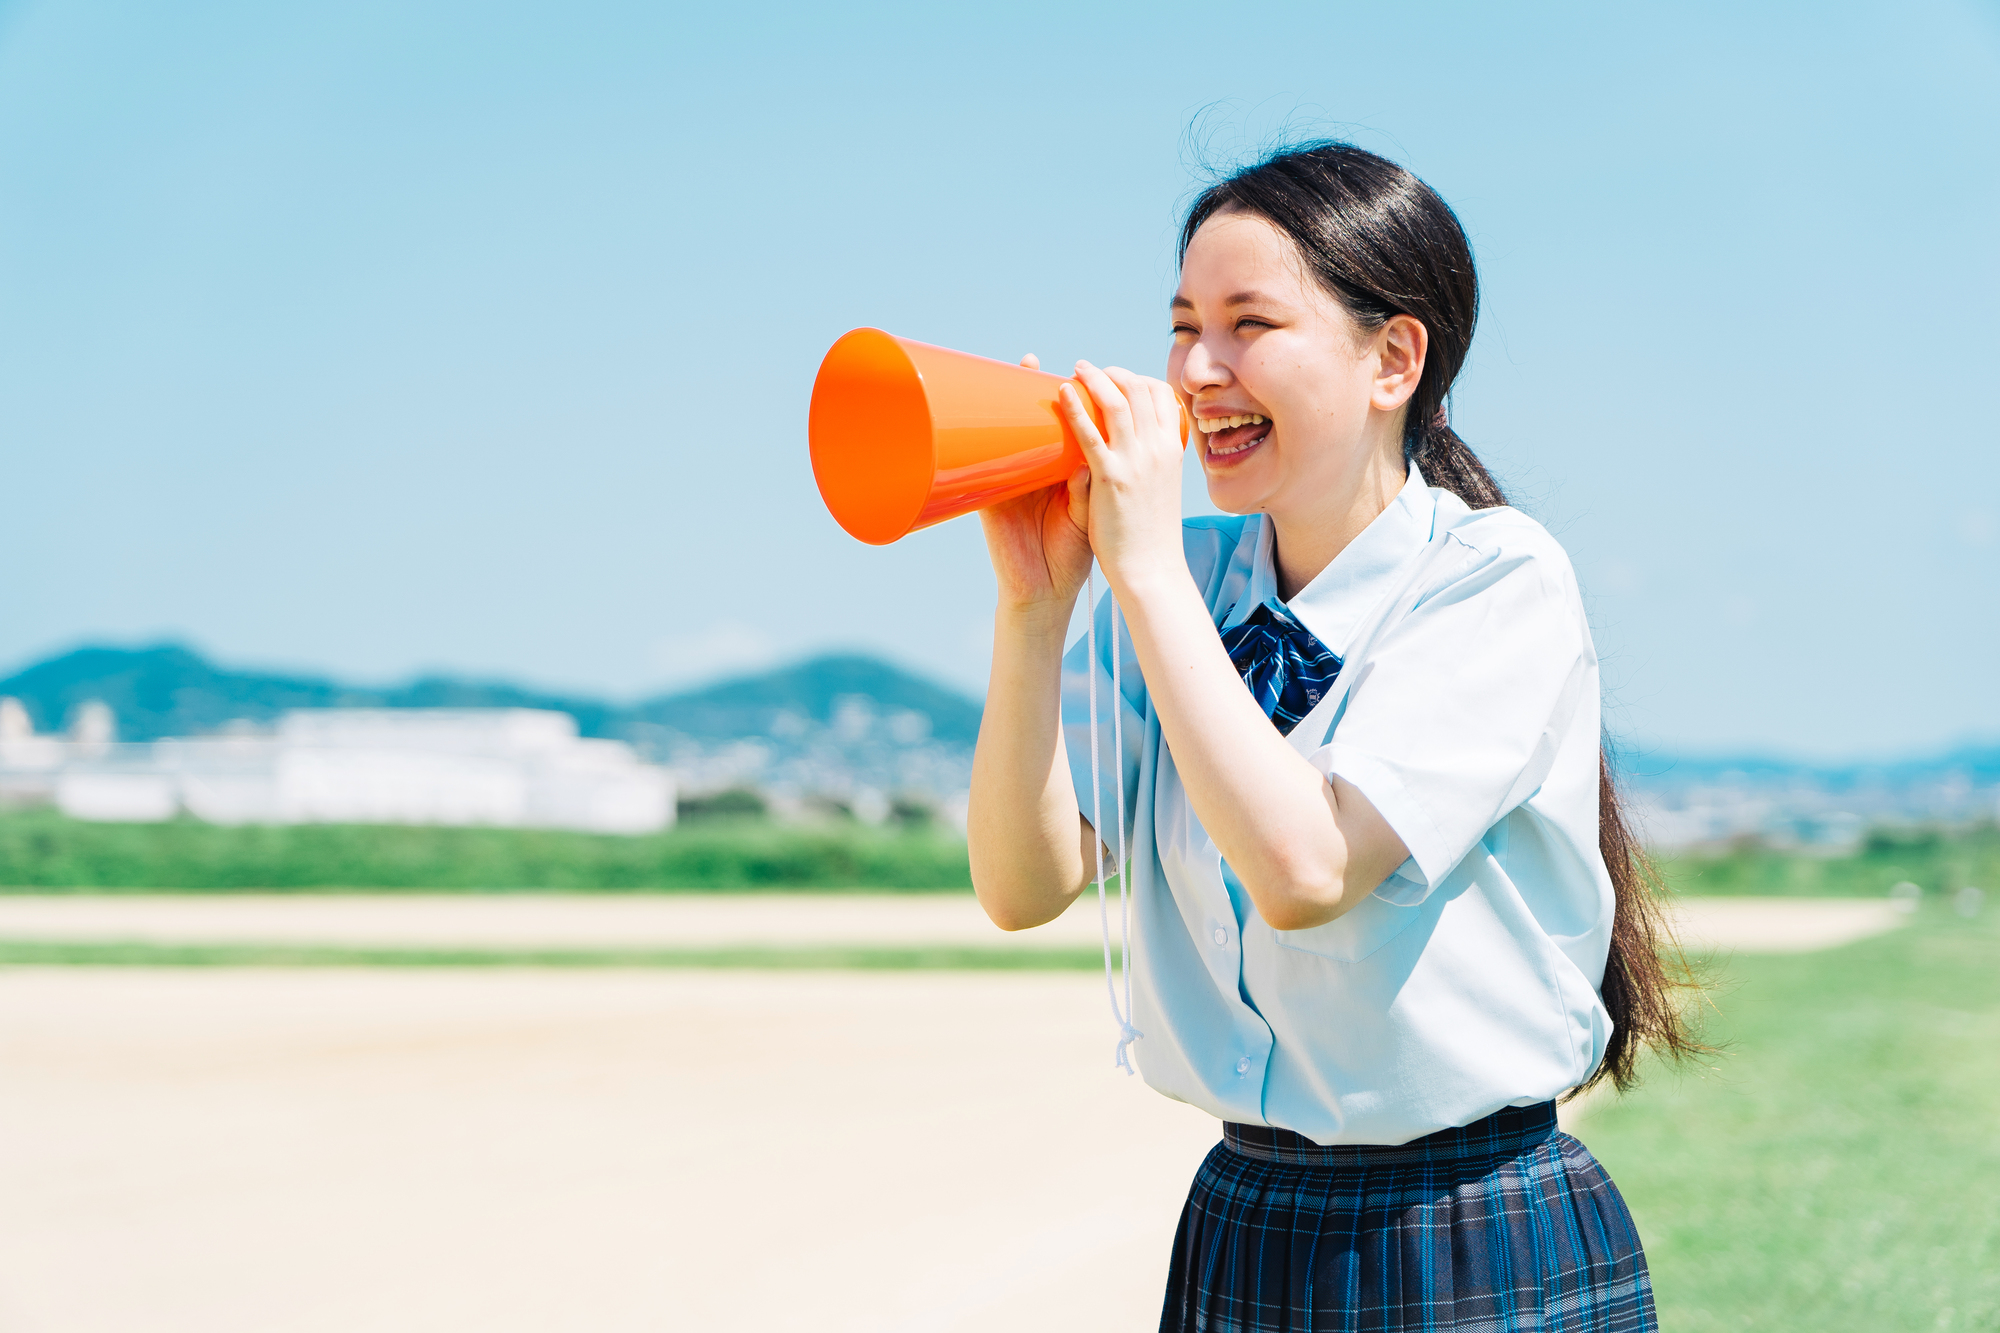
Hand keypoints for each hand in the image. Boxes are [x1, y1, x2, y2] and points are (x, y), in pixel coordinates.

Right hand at [975, 353, 1094, 620]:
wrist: (1046, 592)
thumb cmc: (1070, 555)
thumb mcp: (1087, 516)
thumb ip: (1088, 490)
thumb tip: (1091, 459)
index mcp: (1061, 474)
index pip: (1065, 431)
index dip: (1070, 404)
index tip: (1076, 374)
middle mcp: (1034, 473)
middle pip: (1031, 426)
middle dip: (1030, 393)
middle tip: (1031, 364)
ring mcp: (1009, 483)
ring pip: (1004, 439)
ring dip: (1001, 409)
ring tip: (1006, 379)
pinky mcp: (987, 500)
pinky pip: (976, 466)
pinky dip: (971, 445)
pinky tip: (969, 423)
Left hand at [1058, 361, 1184, 597]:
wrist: (1151, 569)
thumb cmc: (1152, 535)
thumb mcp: (1162, 490)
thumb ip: (1152, 465)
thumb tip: (1138, 452)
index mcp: (1172, 450)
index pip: (1162, 396)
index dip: (1138, 378)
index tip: (1118, 376)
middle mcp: (1158, 449)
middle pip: (1138, 390)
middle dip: (1113, 372)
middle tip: (1089, 369)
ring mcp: (1136, 462)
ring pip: (1116, 402)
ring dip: (1094, 379)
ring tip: (1075, 370)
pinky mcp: (1111, 479)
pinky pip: (1090, 434)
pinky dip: (1075, 408)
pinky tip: (1061, 393)